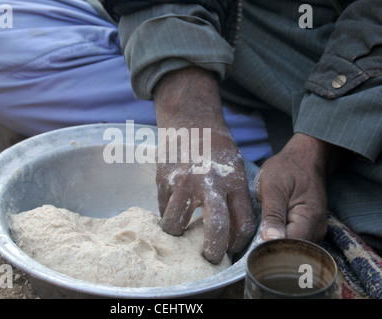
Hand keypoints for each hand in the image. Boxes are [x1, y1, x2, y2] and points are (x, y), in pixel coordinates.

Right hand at [153, 67, 256, 263]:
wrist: (190, 122)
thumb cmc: (216, 150)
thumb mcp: (234, 171)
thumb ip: (234, 200)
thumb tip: (231, 234)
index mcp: (233, 182)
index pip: (243, 223)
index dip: (238, 243)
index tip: (231, 249)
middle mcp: (209, 183)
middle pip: (216, 229)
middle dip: (213, 251)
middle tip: (209, 257)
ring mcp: (183, 182)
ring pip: (175, 224)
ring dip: (177, 231)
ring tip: (180, 228)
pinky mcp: (163, 179)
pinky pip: (162, 209)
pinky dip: (166, 212)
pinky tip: (173, 202)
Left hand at [255, 133, 341, 242]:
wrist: (303, 159)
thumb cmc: (286, 169)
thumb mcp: (272, 187)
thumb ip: (272, 214)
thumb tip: (269, 240)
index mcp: (309, 219)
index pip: (289, 248)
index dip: (270, 248)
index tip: (254, 243)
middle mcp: (317, 230)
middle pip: (293, 253)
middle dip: (273, 249)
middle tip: (256, 236)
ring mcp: (314, 232)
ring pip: (293, 250)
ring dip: (276, 245)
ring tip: (263, 230)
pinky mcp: (308, 231)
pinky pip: (294, 243)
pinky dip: (281, 241)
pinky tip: (270, 231)